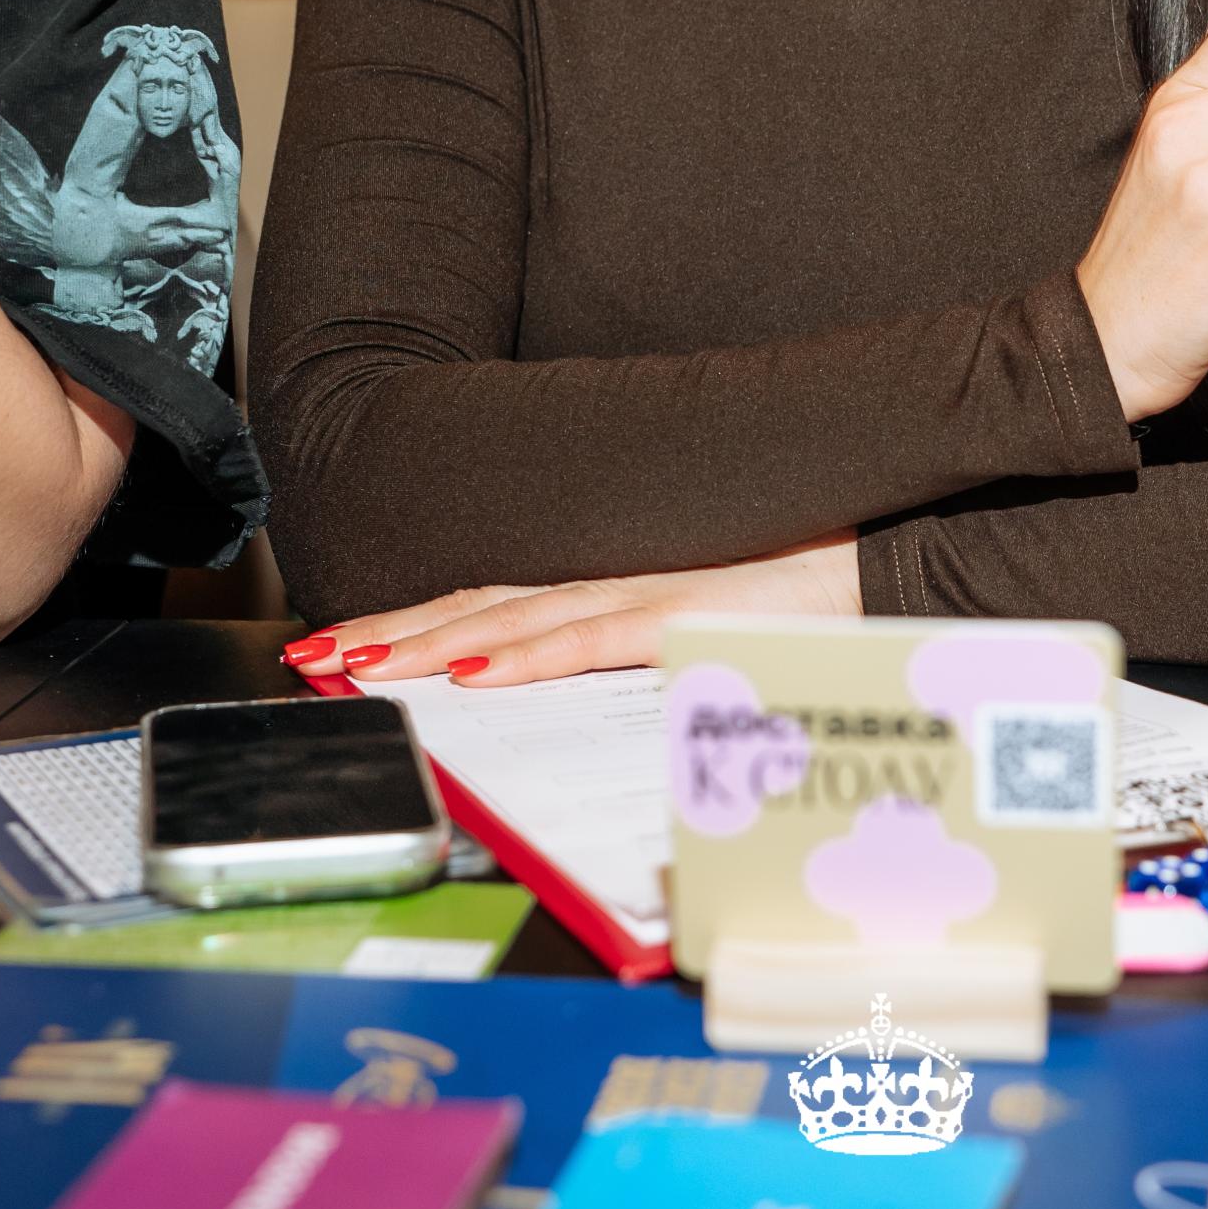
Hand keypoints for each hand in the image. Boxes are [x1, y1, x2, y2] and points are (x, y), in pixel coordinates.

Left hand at [285, 536, 862, 686]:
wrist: (895, 535)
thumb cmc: (817, 568)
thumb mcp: (717, 606)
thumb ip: (657, 634)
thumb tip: (609, 670)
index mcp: (621, 574)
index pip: (500, 598)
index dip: (420, 618)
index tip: (350, 638)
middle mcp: (618, 573)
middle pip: (482, 605)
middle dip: (391, 633)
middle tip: (312, 656)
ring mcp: (647, 587)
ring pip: (512, 620)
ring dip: (425, 644)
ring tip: (354, 665)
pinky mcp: (685, 610)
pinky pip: (588, 639)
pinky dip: (523, 656)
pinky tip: (468, 674)